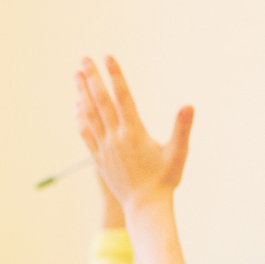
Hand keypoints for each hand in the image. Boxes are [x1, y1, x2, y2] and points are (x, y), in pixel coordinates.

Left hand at [74, 58, 194, 212]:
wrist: (145, 207)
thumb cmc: (165, 180)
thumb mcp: (178, 153)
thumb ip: (182, 128)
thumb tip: (188, 106)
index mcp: (134, 133)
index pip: (122, 97)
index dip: (115, 75)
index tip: (108, 56)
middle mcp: (116, 138)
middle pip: (100, 102)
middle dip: (92, 78)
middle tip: (83, 59)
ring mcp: (105, 148)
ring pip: (89, 115)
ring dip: (82, 93)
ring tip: (76, 75)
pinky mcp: (99, 158)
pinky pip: (86, 133)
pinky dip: (80, 118)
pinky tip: (77, 106)